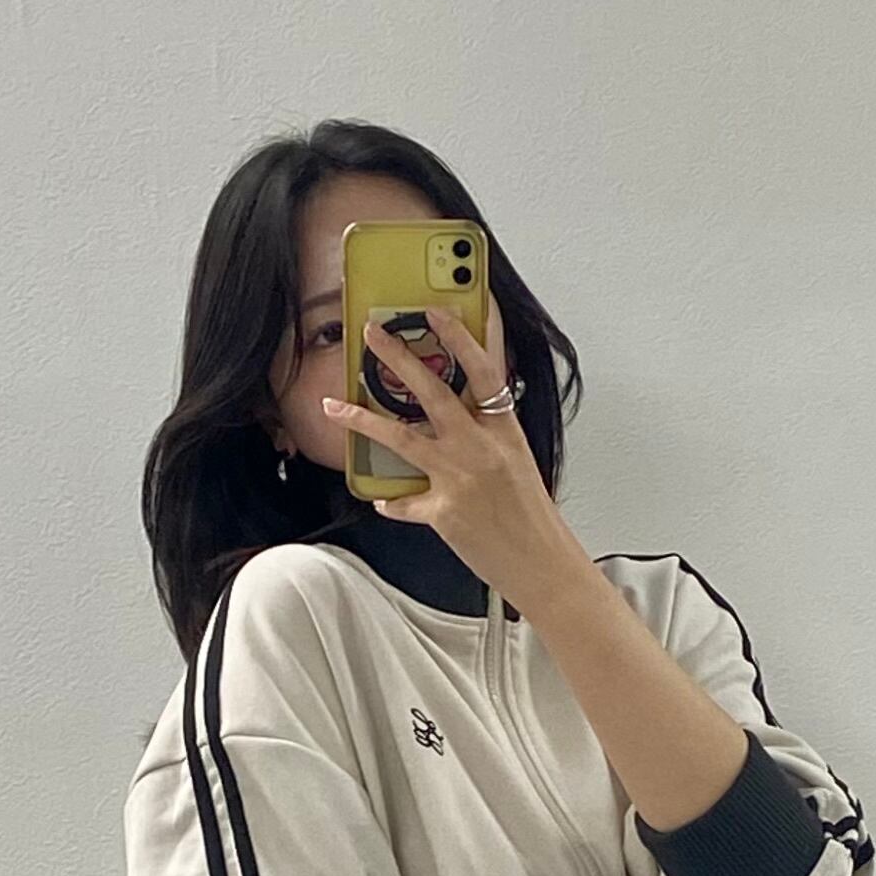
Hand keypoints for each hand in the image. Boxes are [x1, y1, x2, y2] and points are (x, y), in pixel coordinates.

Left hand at [322, 302, 574, 604]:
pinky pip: (404, 502)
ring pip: (401, 437)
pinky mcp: (443, 512)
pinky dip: (392, 502)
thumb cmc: (532, 517)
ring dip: (363, 419)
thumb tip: (465, 412)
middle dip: (397, 357)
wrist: (541, 564)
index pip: (481, 370)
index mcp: (505, 430)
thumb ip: (491, 433)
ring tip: (335, 405)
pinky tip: (383, 498)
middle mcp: (480, 448)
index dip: (458, 336)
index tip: (434, 312)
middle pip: (432, 391)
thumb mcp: (519, 461)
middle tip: (372, 334)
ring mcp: (459, 478)